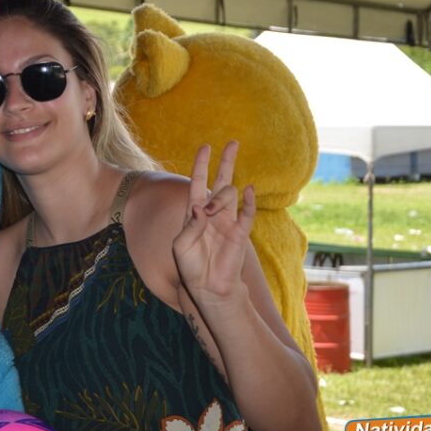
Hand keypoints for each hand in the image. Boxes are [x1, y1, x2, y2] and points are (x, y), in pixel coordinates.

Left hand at [172, 142, 255, 306]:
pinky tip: (249, 190)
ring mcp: (228, 221)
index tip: (206, 146)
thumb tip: (200, 207)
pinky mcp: (240, 233)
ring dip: (222, 196)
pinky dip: (249, 201)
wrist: (209, 287)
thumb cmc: (190, 267)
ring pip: (230, 194)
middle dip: (226, 162)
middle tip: (233, 143)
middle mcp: (212, 213)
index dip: (201, 165)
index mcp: (194, 213)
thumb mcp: (181, 246)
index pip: (198, 183)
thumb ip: (189, 227)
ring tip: (214, 210)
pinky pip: (247, 212)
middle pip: (221, 180)